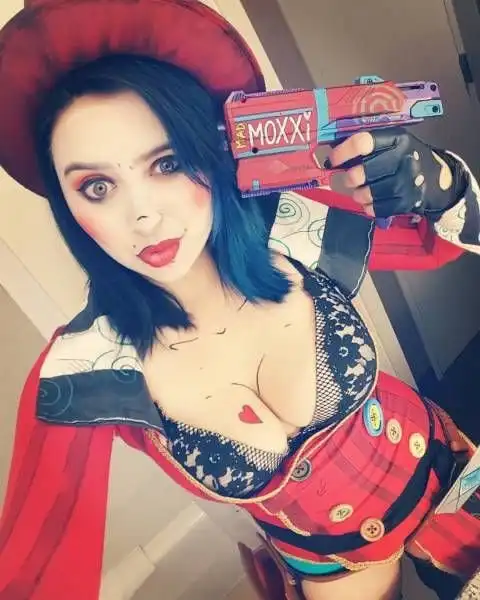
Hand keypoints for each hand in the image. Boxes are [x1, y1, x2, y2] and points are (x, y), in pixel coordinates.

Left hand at [325, 128, 466, 219]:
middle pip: (360, 173)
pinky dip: (368, 207)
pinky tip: (370, 202)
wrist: (436, 178)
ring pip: (366, 193)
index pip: (362, 142)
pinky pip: (375, 208)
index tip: (330, 161)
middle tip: (343, 180)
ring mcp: (405, 182)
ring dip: (357, 195)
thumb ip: (365, 147)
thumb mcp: (392, 143)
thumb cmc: (404, 158)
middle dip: (347, 179)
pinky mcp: (406, 201)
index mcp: (396, 139)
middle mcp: (402, 158)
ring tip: (359, 192)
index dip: (341, 153)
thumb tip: (327, 155)